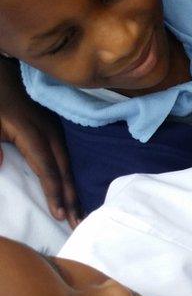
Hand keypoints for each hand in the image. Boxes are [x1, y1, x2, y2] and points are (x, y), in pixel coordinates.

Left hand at [0, 60, 79, 225]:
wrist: (2, 71)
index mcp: (31, 132)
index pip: (47, 169)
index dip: (54, 193)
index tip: (60, 216)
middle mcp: (49, 132)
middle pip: (64, 170)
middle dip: (72, 198)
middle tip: (78, 224)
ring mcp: (55, 129)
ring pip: (69, 164)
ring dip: (75, 189)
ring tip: (80, 212)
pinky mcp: (56, 128)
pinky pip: (67, 156)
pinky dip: (72, 175)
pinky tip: (74, 187)